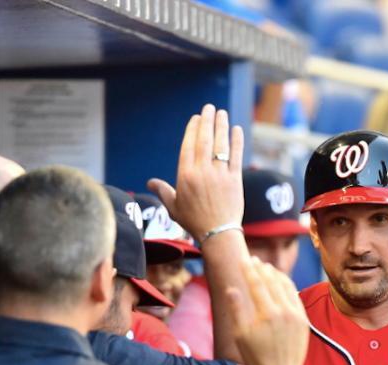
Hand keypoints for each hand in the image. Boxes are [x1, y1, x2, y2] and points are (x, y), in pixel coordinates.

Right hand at [148, 104, 244, 241]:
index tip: (197, 118)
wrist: (218, 234)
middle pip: (204, 140)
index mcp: (185, 176)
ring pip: (220, 145)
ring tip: (222, 113)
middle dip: (207, 121)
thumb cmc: (194, 221)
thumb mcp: (174, 206)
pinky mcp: (235, 180)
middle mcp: (202, 172)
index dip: (193, 129)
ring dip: (222, 127)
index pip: (188, 146)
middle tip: (210, 107)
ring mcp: (220, 175)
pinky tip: (237, 129)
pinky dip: (237, 142)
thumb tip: (150, 183)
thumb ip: (163, 191)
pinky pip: (236, 156)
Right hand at [227, 257, 308, 364]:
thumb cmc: (257, 358)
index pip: (257, 283)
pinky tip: (280, 283)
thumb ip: (237, 309)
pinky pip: (296, 297)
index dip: (249, 269)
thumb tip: (232, 288)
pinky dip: (287, 286)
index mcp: (267, 314)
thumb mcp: (241, 335)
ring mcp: (297, 315)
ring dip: (276, 274)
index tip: (244, 258)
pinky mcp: (304, 321)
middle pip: (273, 281)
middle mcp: (284, 312)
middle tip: (254, 260)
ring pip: (287, 286)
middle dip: (262, 268)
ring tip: (267, 268)